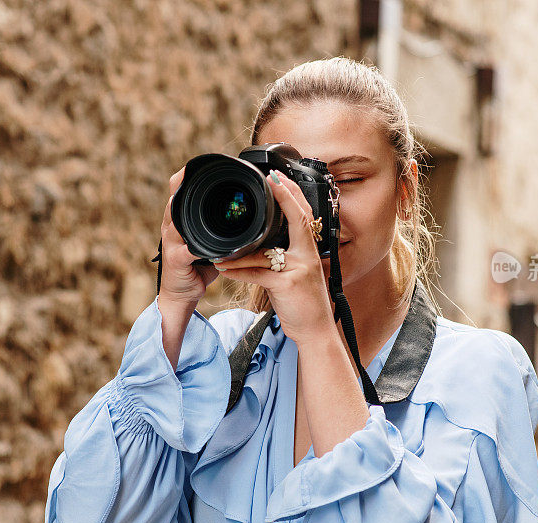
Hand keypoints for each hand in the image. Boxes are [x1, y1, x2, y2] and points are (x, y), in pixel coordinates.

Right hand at [158, 167, 218, 306]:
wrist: (182, 294)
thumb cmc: (197, 267)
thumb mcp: (212, 242)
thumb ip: (223, 227)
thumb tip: (249, 214)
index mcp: (181, 219)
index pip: (179, 190)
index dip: (186, 175)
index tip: (202, 164)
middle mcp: (173, 227)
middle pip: (174, 197)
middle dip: (184, 182)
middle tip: (200, 170)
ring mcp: (172, 242)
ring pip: (175, 218)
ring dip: (184, 207)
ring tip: (196, 194)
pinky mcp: (175, 259)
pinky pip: (186, 249)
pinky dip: (196, 246)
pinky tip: (205, 243)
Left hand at [213, 170, 335, 343]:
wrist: (317, 331)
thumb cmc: (305, 303)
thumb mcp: (299, 274)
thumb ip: (285, 256)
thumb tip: (264, 243)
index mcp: (309, 251)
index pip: (304, 215)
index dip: (293, 194)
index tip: (278, 176)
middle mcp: (307, 256)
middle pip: (297, 219)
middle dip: (284, 196)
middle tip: (269, 178)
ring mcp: (299, 269)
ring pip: (265, 252)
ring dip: (240, 253)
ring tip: (220, 251)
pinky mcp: (287, 285)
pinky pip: (257, 274)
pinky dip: (238, 272)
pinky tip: (225, 270)